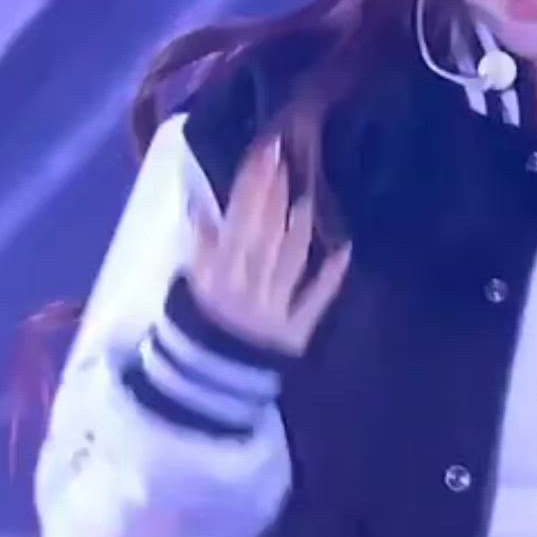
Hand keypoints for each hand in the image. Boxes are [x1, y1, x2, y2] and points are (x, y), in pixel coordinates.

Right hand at [187, 137, 351, 355]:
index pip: (235, 221)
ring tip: (307, 198)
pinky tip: (345, 250)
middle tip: (284, 157)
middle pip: (262, 234)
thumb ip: (201, 246)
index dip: (250, 186)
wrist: (207, 383)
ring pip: (287, 261)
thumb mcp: (191, 286)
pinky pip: (313, 302)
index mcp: (214, 274)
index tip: (263, 153)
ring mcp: (271, 310)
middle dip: (272, 194)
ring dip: (298, 228)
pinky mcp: (293, 333)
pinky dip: (329, 278)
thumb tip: (200, 203)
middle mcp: (244, 288)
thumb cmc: (200, 327)